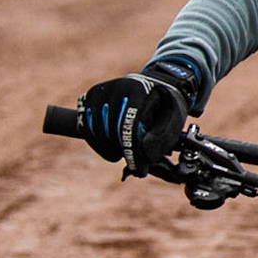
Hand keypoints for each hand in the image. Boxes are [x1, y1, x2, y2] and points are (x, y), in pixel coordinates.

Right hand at [78, 58, 202, 176]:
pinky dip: (97, 145)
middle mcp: (116, 87)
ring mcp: (100, 92)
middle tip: (135, 164)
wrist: (153, 88)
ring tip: (125, 154)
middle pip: (111, 129)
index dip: (132, 150)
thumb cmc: (164, 107)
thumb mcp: (172, 120)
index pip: (129, 124)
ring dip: (110, 149)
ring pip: (96, 131)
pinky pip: (85, 129)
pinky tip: (112, 151)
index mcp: (139, 89)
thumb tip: (145, 157)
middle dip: (123, 152)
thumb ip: (162, 137)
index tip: (139, 169)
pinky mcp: (88, 99)